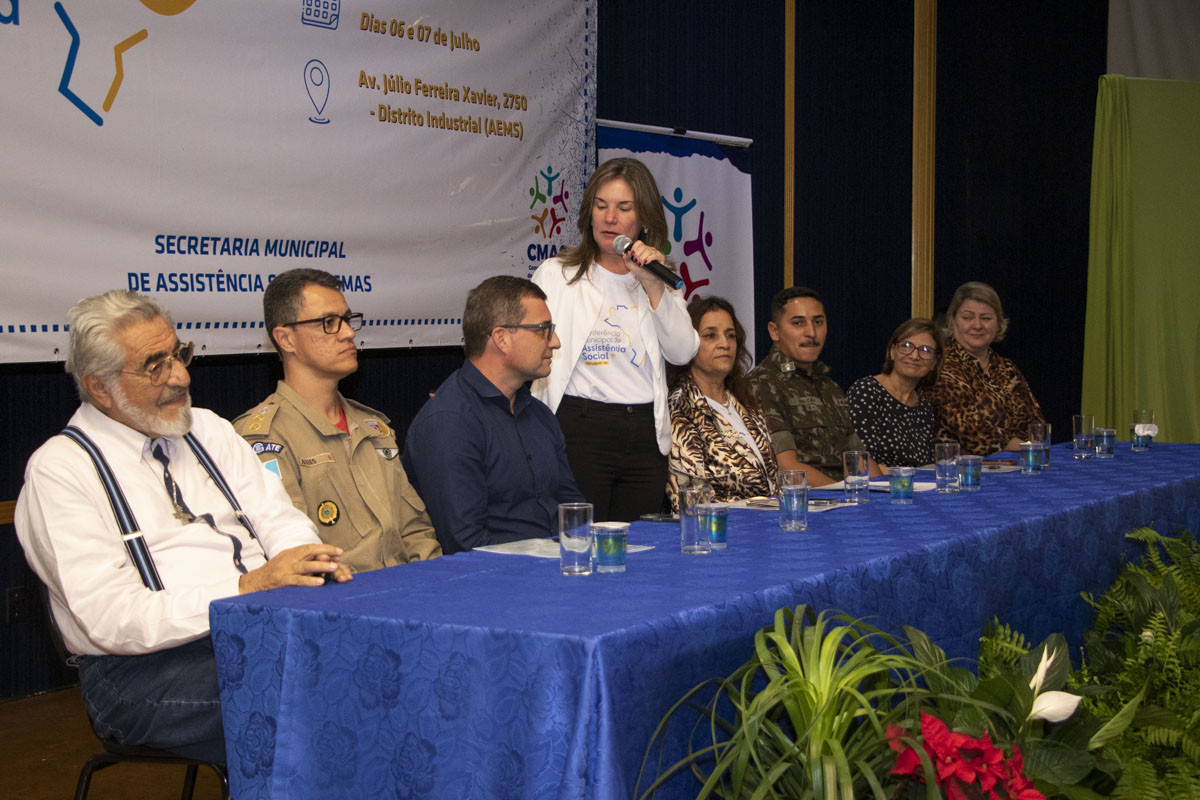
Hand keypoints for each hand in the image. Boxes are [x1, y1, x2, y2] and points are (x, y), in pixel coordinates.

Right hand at [238, 543, 352, 593]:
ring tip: (334, 567)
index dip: (325, 548)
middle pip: (309, 553)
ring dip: (321, 566)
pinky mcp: (283, 582)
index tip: (338, 551)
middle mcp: (288, 559)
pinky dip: (310, 581)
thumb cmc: (273, 573)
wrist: (253, 583)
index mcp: (290, 553)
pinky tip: (320, 582)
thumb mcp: (285, 561)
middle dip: (326, 553)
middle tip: (339, 555)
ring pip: (306, 566)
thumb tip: (322, 558)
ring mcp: (285, 570)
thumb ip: (301, 559)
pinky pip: (298, 581)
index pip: (310, 548)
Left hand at [625, 241, 667, 305]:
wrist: (648, 280)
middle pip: (643, 247)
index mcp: (642, 250)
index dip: (635, 247)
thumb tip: (627, 252)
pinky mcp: (660, 258)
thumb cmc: (641, 272)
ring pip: (648, 251)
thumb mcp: (630, 266)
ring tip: (641, 264)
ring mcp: (655, 253)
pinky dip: (649, 258)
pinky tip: (647, 262)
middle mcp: (649, 250)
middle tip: (637, 262)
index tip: (632, 254)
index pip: (639, 243)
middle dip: (638, 255)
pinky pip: (654, 255)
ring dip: (642, 258)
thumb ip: (626, 258)